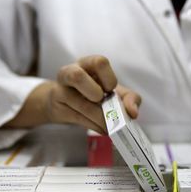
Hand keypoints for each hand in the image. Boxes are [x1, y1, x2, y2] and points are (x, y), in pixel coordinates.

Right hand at [5, 55, 140, 133]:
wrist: (64, 103)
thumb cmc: (93, 92)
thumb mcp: (114, 91)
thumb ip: (129, 98)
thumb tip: (133, 113)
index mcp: (88, 63)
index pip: (99, 62)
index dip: (109, 78)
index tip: (111, 90)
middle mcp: (71, 72)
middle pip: (77, 77)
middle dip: (94, 93)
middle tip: (103, 102)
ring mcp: (61, 90)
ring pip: (79, 103)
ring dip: (100, 117)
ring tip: (111, 125)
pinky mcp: (57, 108)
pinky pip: (78, 118)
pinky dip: (95, 126)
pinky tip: (102, 129)